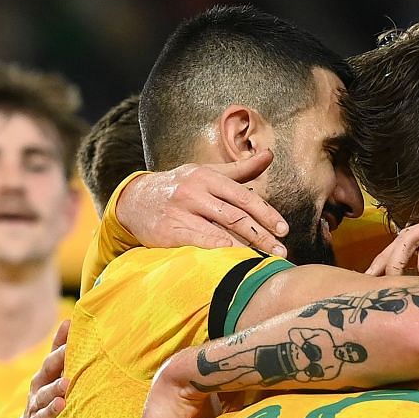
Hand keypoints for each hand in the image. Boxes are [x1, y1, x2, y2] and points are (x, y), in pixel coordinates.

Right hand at [11, 321, 69, 417]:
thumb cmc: (46, 398)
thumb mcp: (51, 376)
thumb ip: (60, 351)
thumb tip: (70, 321)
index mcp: (42, 378)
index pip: (51, 362)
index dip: (60, 349)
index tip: (72, 333)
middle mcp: (37, 395)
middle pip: (46, 382)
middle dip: (56, 373)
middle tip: (68, 369)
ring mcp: (36, 414)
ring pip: (43, 406)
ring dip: (52, 401)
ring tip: (63, 397)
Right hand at [116, 152, 287, 255]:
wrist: (134, 200)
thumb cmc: (179, 186)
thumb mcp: (206, 172)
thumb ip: (240, 169)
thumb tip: (270, 155)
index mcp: (207, 176)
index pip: (244, 197)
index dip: (266, 214)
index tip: (284, 229)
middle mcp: (194, 192)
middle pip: (236, 216)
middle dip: (262, 236)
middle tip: (281, 252)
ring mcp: (181, 212)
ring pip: (220, 232)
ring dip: (246, 249)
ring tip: (263, 261)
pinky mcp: (169, 231)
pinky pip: (200, 244)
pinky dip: (220, 253)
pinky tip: (235, 262)